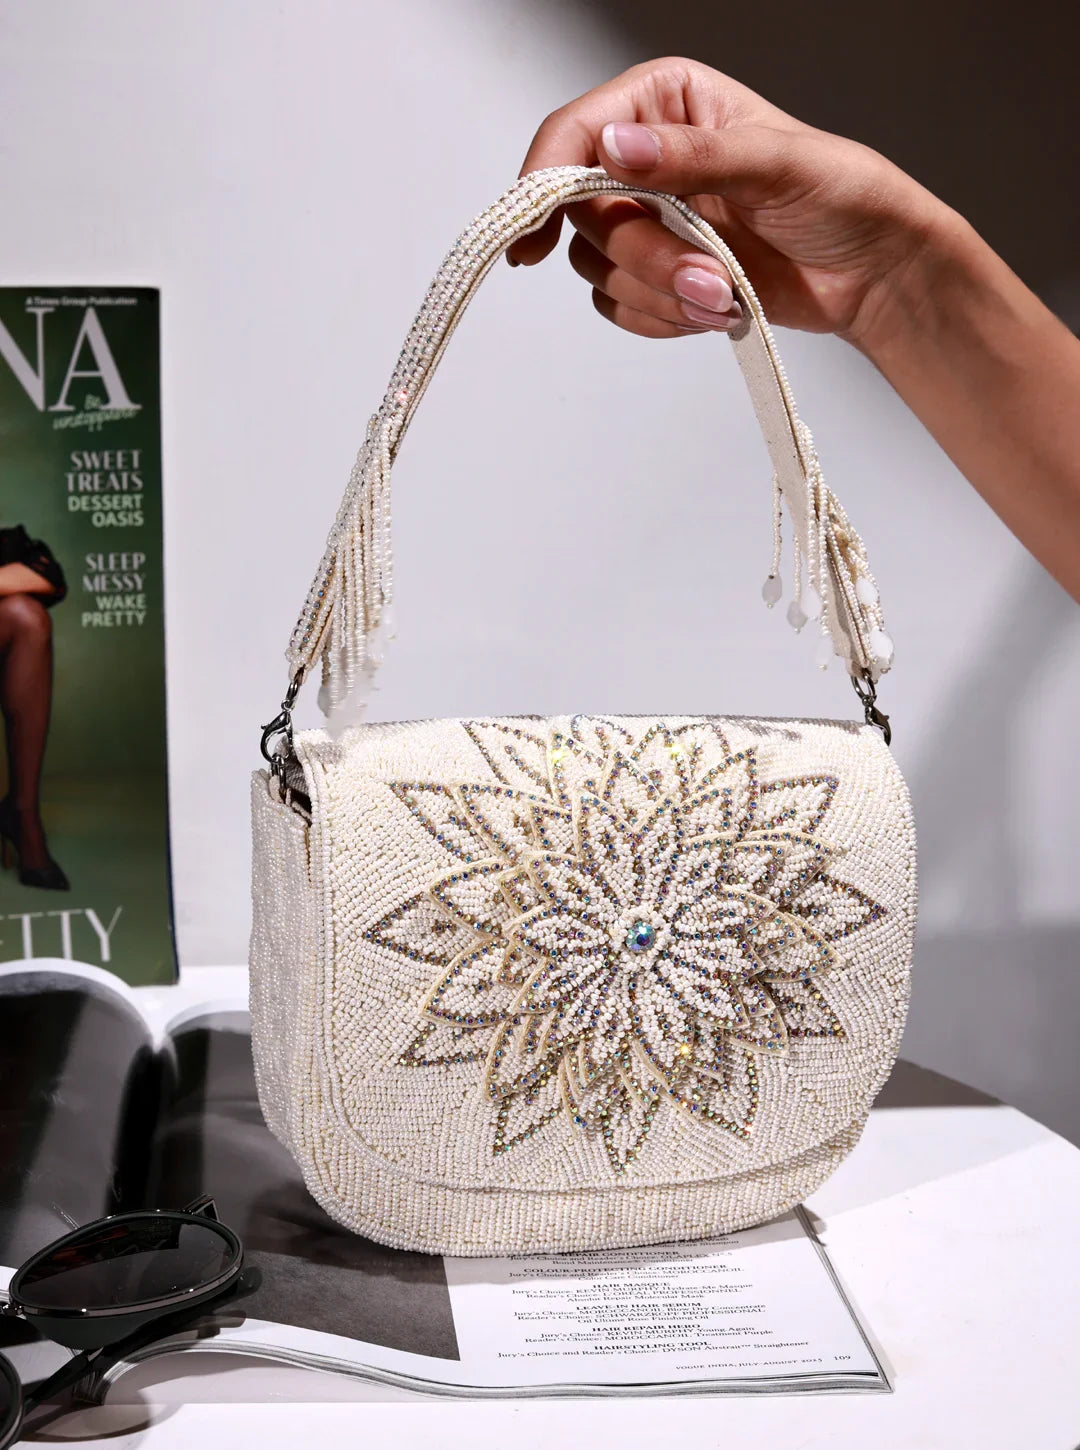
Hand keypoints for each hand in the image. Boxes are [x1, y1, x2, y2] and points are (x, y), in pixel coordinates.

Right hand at [510, 57, 946, 349]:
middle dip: (645, 257)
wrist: (872, 272)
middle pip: (586, 215)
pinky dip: (663, 318)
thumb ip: (692, 157)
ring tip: (727, 296)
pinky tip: (715, 311)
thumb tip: (615, 150)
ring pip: (599, 267)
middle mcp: (645, 158)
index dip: (544, 181)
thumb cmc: (843, 198)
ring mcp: (648, 221)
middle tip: (710, 277)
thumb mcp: (774, 164)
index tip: (534, 233)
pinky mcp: (656, 276)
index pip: (576, 133)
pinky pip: (619, 306)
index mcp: (665, 103)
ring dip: (662, 293)